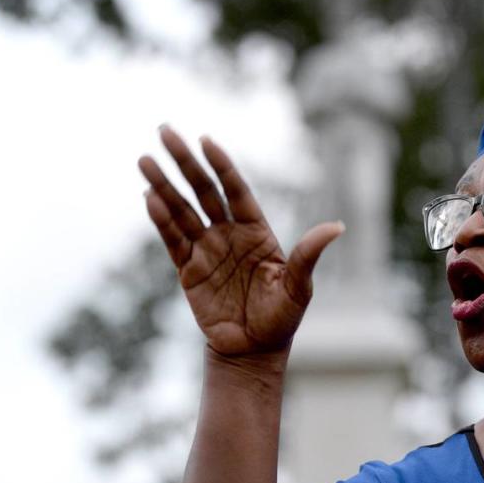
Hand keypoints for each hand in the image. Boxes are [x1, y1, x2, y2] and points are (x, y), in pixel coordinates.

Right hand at [138, 126, 342, 356]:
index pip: (236, 190)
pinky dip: (160, 219)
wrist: (254, 349)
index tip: (206, 140)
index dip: (222, 165)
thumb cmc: (282, 317)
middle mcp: (229, 233)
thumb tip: (338, 226)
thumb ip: (309, 254)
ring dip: (163, 185)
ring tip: (145, 160)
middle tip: (166, 132)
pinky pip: (172, 240)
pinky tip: (149, 196)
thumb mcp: (299, 286)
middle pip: (204, 191)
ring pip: (182, 210)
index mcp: (256, 230)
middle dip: (185, 162)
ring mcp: (207, 249)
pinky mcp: (188, 269)